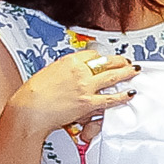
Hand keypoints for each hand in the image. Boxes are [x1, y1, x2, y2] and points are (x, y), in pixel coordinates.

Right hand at [11, 48, 135, 133]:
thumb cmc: (34, 94)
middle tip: (126, 61)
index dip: (102, 56)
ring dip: (126, 73)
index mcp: (69, 60)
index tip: (106, 58)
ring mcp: (85, 87)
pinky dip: (122, 96)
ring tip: (134, 71)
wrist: (29, 109)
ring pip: (112, 77)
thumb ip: (65, 71)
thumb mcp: (49, 73)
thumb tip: (74, 73)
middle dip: (119, 61)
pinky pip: (110, 98)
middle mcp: (79, 71)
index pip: (92, 54)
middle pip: (106, 62)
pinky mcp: (88, 103)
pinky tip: (129, 93)